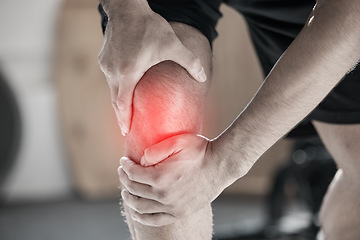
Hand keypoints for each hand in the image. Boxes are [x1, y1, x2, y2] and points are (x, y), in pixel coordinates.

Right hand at [98, 2, 206, 135]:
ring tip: (127, 110)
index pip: (122, 105)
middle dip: (121, 116)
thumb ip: (190, 62)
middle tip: (127, 129)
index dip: (124, 121)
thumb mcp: (172, 45)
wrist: (126, 7)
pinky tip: (126, 87)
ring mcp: (106, 64)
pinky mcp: (104, 57)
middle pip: (115, 101)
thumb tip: (202, 78)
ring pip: (112, 89)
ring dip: (119, 101)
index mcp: (128, 73)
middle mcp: (113, 72)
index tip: (126, 133)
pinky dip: (117, 87)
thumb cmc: (149, 27)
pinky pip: (110, 77)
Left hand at [118, 134, 229, 226]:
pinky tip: (137, 212)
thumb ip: (155, 150)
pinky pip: (155, 220)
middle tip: (123, 172)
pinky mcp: (180, 213)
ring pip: (141, 207)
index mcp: (160, 177)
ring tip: (126, 191)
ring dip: (129, 198)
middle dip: (124, 179)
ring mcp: (172, 207)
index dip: (125, 166)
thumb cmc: (200, 150)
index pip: (132, 174)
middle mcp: (164, 195)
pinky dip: (142, 217)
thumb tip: (140, 160)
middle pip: (134, 189)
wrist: (221, 165)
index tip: (124, 161)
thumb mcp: (177, 141)